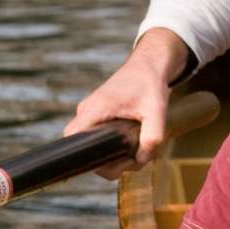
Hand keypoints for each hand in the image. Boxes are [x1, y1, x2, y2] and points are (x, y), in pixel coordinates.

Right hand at [65, 29, 187, 176]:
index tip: (114, 161)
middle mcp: (86, 112)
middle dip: (109, 162)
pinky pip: (98, 138)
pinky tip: (135, 146)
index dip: (87, 157)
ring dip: (114, 156)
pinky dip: (114, 147)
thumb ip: (152, 135)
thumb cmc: (150, 83)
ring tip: (139, 152)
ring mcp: (90, 115)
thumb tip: (141, 159)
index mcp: (94, 109)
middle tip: (136, 160)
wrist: (149, 66)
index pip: (72, 139)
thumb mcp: (157, 110)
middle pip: (84, 148)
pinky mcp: (98, 117)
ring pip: (93, 145)